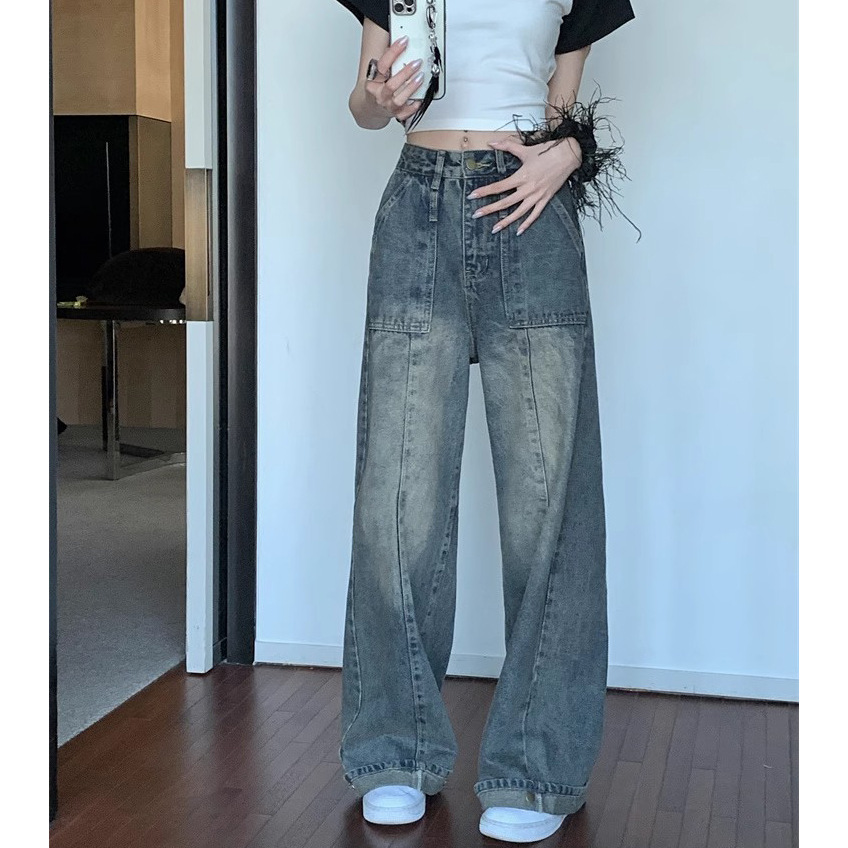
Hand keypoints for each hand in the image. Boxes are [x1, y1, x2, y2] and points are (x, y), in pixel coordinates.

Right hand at [365, 36, 426, 122]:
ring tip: (420, 77)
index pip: (382, 65)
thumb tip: (400, 44)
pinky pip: (406, 112)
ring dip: (411, 87)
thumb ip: (387, 62)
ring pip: (399, 99)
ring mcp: (388, 106)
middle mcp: (379, 96)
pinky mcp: (396, 115)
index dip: (393, 52)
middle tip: (417, 62)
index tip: (404, 41)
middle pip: (391, 84)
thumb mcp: (377, 75)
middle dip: (405, 73)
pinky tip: (419, 98)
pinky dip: (413, 106)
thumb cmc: (376, 89)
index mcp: (372, 82)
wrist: (370, 109)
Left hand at [467, 136, 582, 234]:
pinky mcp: (545, 199)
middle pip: (505, 202)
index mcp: (522, 176)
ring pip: (518, 212)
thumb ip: (507, 146)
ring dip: (506, 222)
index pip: (499, 186)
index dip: (484, 191)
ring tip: (494, 229)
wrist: (569, 155)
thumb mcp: (525, 149)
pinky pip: (535, 214)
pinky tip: (519, 231)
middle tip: (476, 215)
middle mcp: (528, 188)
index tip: (473, 196)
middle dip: (489, 209)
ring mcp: (537, 195)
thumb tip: (492, 142)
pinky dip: (527, 224)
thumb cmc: (548, 151)